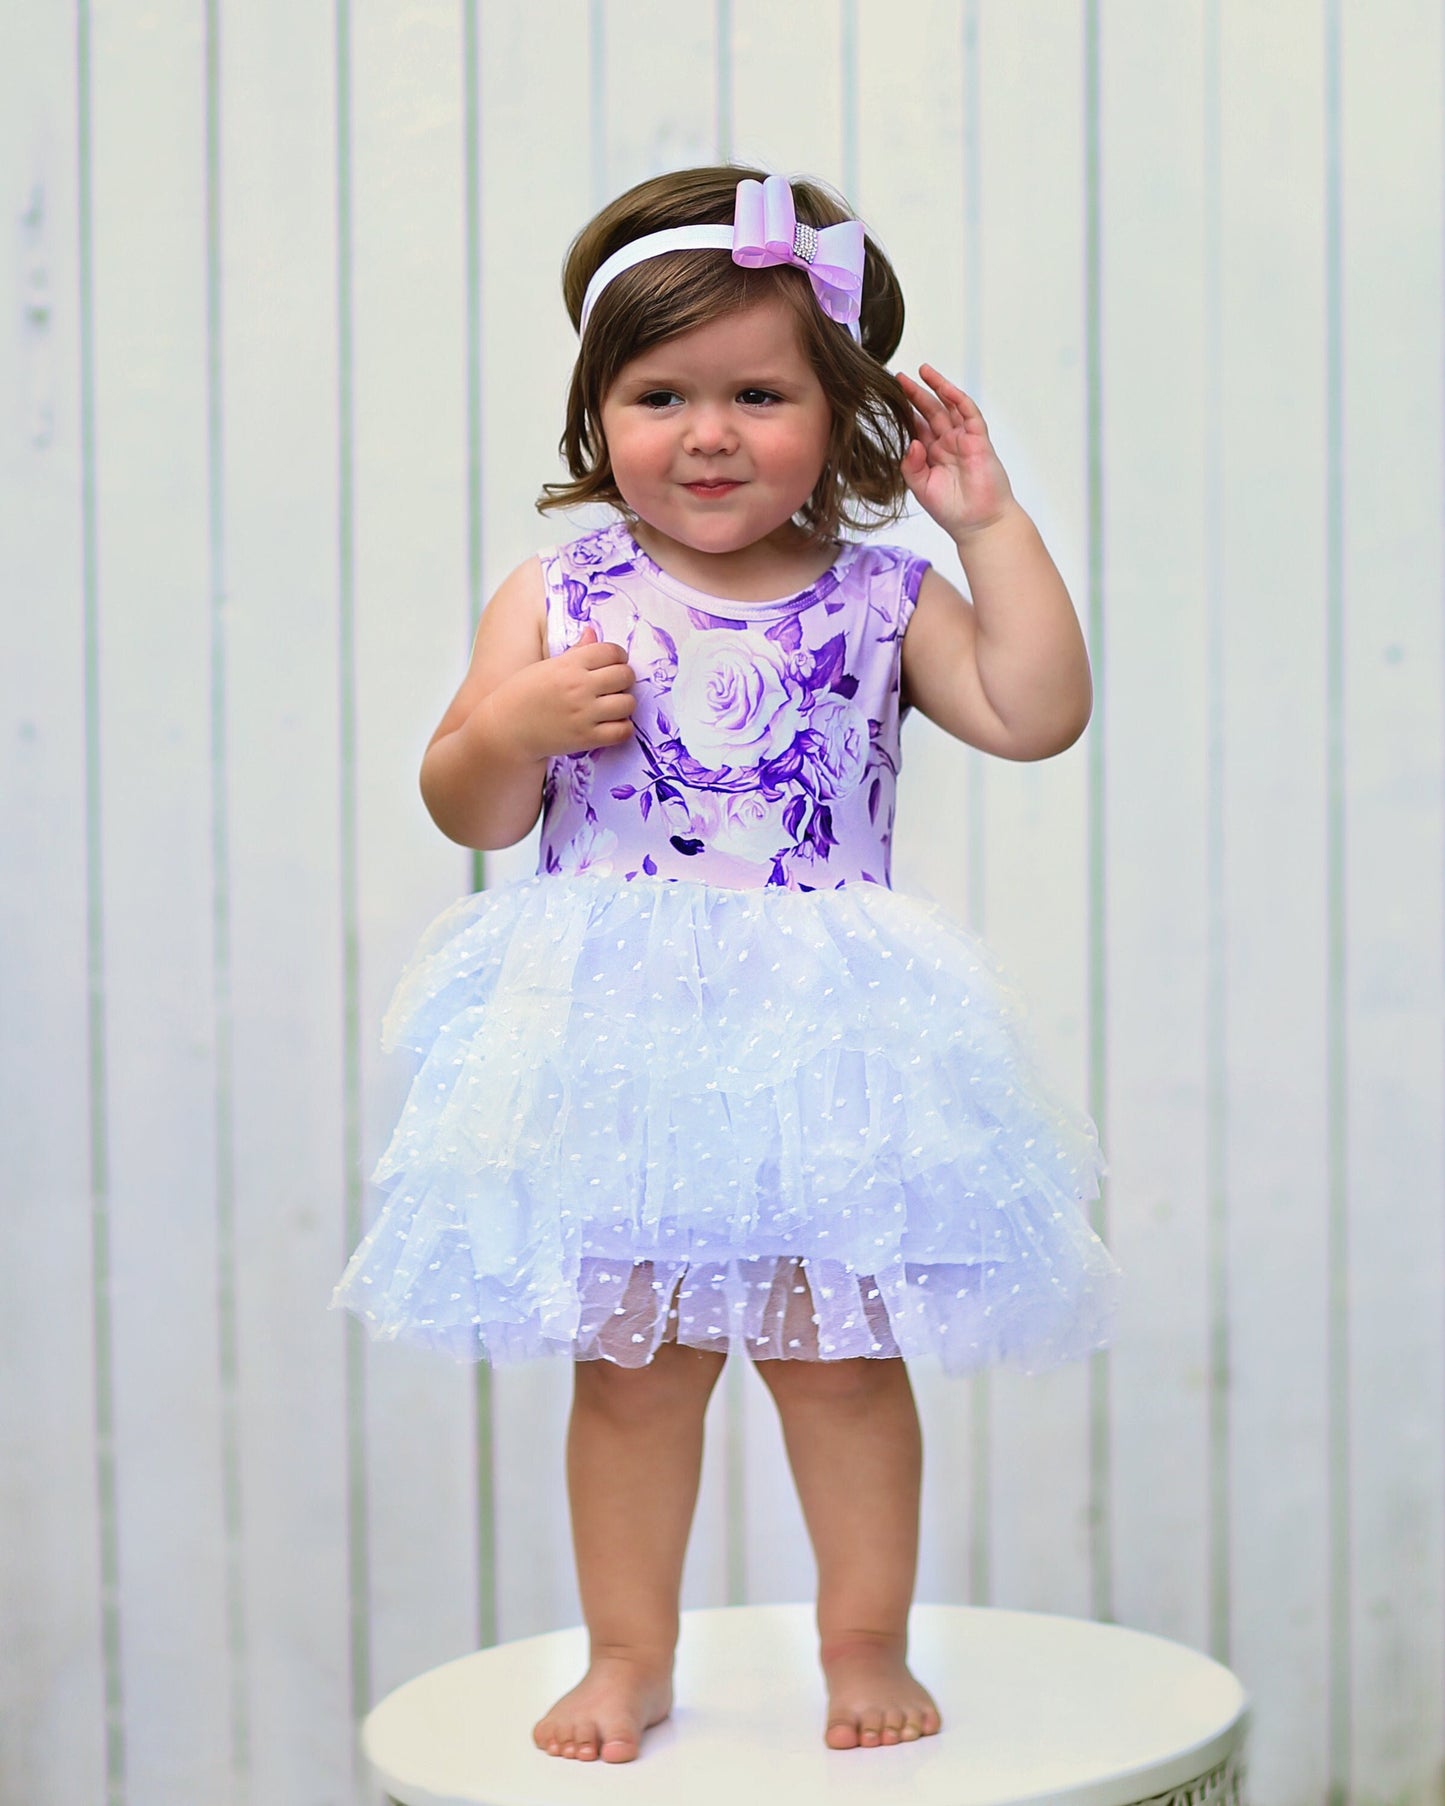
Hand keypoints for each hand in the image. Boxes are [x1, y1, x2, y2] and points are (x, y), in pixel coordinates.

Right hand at [488, 622, 635, 759]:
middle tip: (615, 686)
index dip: (618, 657)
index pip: (612, 652)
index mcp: (569, 665)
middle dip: (624, 679)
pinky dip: (622, 728)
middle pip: (625, 676)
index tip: (614, 664)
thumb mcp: (545, 666)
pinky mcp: (586, 738)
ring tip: (613, 706)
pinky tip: (612, 725)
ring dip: (624, 704)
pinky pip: (622, 731)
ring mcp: (584, 714)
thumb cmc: (523, 695)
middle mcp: (579, 687)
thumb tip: (593, 632)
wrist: (506, 729)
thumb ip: (575, 652)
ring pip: (628, 703)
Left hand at [897, 365, 1014, 539]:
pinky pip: (969, 414)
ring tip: (922, 371)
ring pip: (949, 407)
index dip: (904, 411)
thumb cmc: (952, 510)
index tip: (888, 397)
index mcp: (931, 455)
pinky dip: (958, 399)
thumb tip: (911, 442)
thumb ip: (911, 466)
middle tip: (898, 378)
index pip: (916, 426)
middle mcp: (947, 444)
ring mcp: (963, 440)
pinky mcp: (979, 440)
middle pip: (930, 412)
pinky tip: (945, 388)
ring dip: (937, 387)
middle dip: (915, 394)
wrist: (978, 523)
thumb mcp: (921, 487)